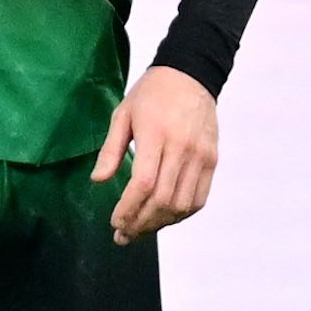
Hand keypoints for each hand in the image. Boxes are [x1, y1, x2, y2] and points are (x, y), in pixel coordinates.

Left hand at [92, 66, 217, 244]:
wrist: (190, 75)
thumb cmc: (151, 94)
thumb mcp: (122, 114)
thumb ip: (111, 149)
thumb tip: (98, 181)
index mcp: (156, 136)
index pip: (144, 184)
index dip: (129, 209)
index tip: (115, 222)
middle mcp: (183, 149)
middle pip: (163, 200)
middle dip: (141, 223)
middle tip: (123, 235)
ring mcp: (201, 156)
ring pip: (183, 204)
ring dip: (160, 223)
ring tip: (140, 230)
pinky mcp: (212, 160)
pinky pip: (200, 198)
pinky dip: (182, 214)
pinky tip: (164, 219)